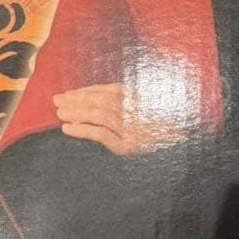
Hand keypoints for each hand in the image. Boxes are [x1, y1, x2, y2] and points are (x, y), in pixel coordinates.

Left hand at [53, 83, 181, 155]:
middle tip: (57, 101)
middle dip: (76, 99)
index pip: (107, 90)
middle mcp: (137, 110)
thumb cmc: (162, 132)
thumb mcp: (148, 112)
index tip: (68, 94)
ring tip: (60, 114)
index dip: (86, 91)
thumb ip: (129, 104)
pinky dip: (82, 130)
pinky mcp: (129, 146)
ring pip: (99, 114)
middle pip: (101, 100)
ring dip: (76, 112)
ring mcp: (133, 128)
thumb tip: (95, 102)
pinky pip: (101, 134)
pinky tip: (68, 128)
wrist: (181, 148)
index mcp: (141, 98)